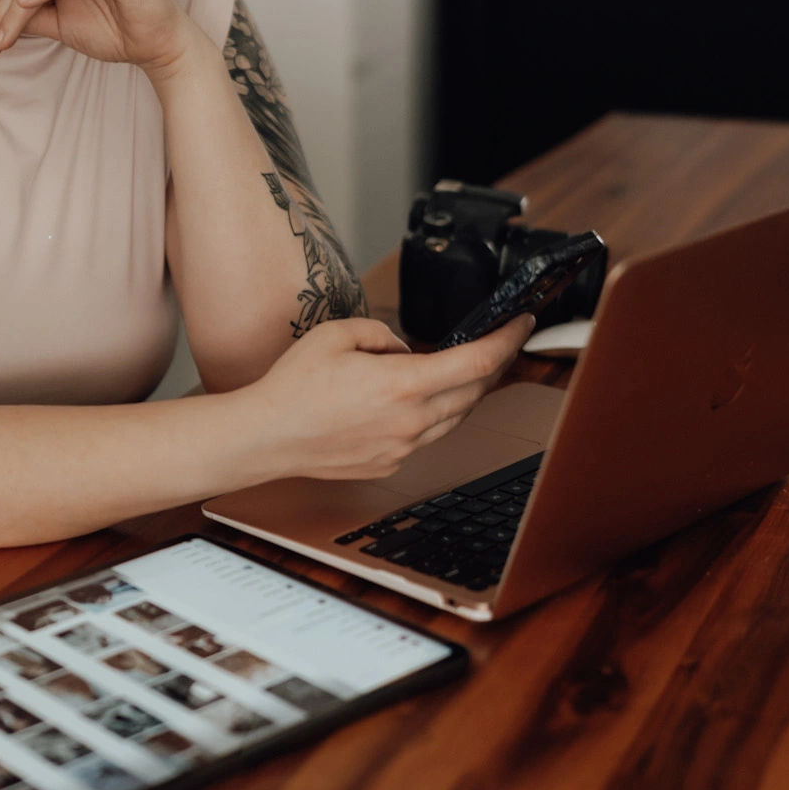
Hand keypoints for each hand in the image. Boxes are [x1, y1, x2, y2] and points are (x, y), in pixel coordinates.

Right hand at [245, 314, 534, 482]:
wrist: (267, 437)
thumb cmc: (294, 386)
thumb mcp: (338, 333)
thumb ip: (383, 334)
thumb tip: (406, 351)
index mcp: (403, 384)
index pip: (478, 361)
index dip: (509, 340)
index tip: (521, 325)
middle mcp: (411, 421)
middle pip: (476, 392)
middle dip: (494, 364)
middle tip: (498, 343)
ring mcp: (403, 448)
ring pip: (456, 418)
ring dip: (467, 392)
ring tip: (460, 371)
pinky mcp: (390, 464)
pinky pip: (428, 437)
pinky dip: (434, 416)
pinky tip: (417, 402)